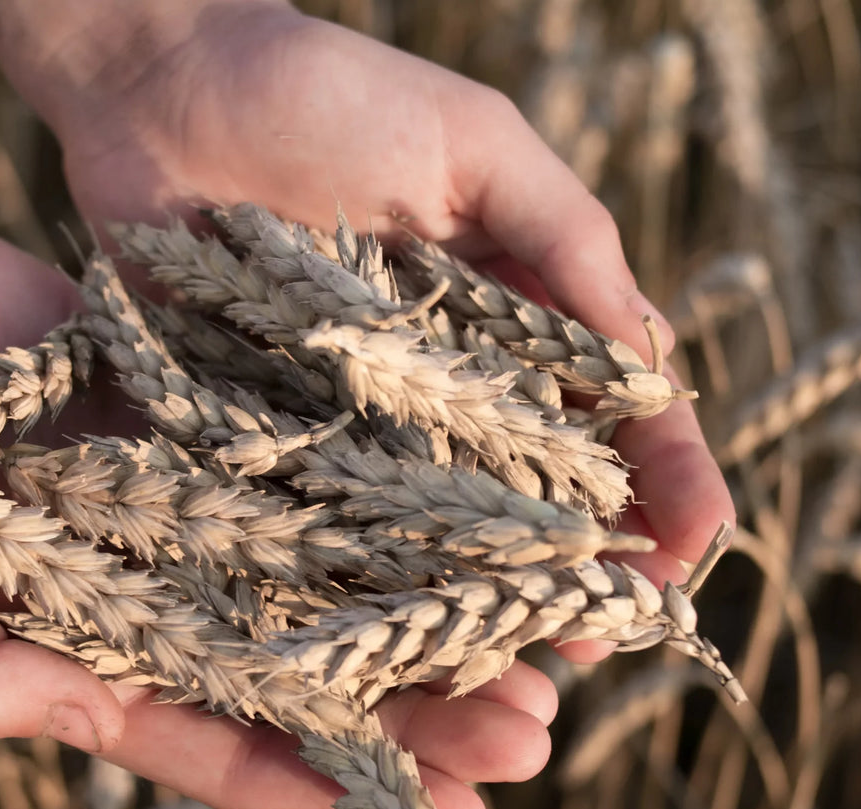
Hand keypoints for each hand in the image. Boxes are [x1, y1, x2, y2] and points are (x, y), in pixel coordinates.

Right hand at [0, 220, 556, 808]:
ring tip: (547, 662)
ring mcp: (219, 527)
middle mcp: (183, 606)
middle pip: (322, 684)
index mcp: (112, 663)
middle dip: (426, 722)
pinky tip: (495, 534)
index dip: (336, 792)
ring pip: (351, 597)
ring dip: (444, 633)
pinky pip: (340, 493)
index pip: (236, 746)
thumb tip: (45, 726)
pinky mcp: (242, 447)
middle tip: (532, 741)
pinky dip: (414, 521)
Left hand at [10, 1, 735, 660]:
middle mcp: (444, 384)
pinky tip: (399, 638)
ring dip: (490, 598)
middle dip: (585, 563)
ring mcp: (357, 422)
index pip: (609, 409)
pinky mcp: (268, 440)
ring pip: (439, 531)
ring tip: (528, 664)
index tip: (696, 540)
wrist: (164, 91)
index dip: (661, 475)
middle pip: (534, 491)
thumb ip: (566, 240)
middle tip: (617, 631)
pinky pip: (327, 524)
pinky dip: (366, 582)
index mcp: (512, 317)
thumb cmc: (330, 93)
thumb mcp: (475, 146)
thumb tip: (654, 361)